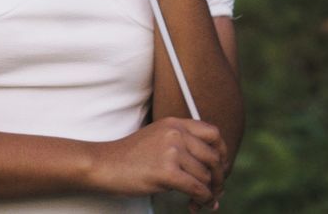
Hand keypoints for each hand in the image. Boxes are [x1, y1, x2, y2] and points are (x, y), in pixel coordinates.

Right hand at [86, 117, 227, 208]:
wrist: (105, 164)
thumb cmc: (130, 157)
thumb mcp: (158, 138)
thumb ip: (182, 144)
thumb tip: (212, 167)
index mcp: (175, 123)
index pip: (213, 133)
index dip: (222, 153)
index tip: (219, 169)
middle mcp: (176, 133)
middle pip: (214, 157)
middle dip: (219, 178)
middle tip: (216, 191)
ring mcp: (172, 151)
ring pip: (206, 176)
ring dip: (210, 193)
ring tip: (202, 201)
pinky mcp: (167, 171)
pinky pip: (197, 188)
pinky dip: (203, 199)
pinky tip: (197, 204)